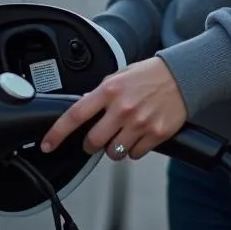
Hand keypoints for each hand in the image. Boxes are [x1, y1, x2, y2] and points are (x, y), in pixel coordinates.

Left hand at [40, 58, 186, 161]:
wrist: (182, 76)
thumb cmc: (149, 75)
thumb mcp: (120, 75)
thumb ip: (101, 93)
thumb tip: (83, 107)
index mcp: (109, 90)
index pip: (76, 114)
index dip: (58, 132)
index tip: (48, 144)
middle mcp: (122, 108)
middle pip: (93, 142)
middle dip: (91, 144)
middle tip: (97, 138)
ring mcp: (139, 123)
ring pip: (114, 152)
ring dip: (114, 148)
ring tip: (123, 134)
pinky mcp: (155, 134)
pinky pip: (134, 155)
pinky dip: (133, 150)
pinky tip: (139, 135)